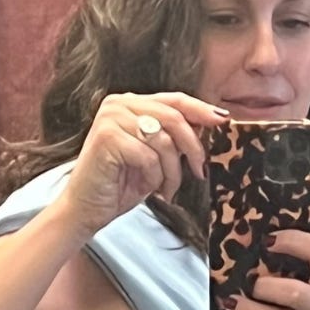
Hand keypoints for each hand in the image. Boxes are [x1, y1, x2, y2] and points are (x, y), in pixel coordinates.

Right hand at [52, 91, 226, 241]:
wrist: (86, 209)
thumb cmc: (119, 185)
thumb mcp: (154, 157)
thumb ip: (173, 137)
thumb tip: (208, 124)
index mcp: (130, 102)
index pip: (174, 100)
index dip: (201, 110)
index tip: (223, 121)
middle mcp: (119, 103)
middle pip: (174, 117)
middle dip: (193, 148)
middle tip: (199, 171)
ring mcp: (111, 118)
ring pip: (164, 140)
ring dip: (172, 171)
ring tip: (165, 188)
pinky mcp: (107, 137)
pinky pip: (148, 157)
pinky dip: (154, 178)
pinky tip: (148, 189)